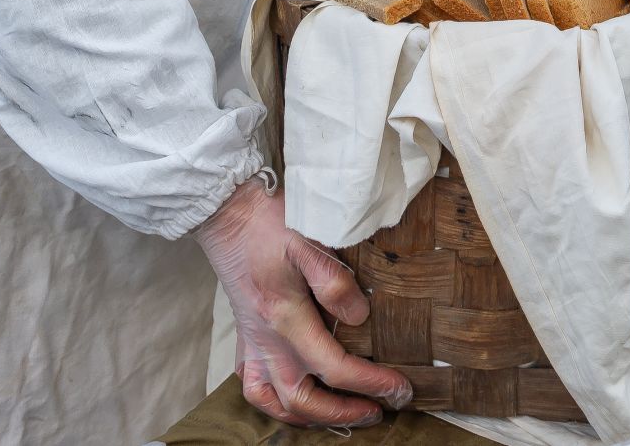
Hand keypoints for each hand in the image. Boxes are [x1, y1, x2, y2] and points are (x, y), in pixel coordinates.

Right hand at [193, 179, 410, 428]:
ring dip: (311, 416)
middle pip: (302, 399)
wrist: (230, 213)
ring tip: (343, 414)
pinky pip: (254, 387)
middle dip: (344, 413)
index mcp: (284, 316)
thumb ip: (334, 281)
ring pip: (274, 402)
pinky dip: (276, 404)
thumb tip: (359, 316)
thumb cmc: (270, 221)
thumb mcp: (310, 239)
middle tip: (379, 410)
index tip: (399, 388)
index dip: (370, 383)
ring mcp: (252, 341)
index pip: (333, 367)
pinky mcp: (245, 338)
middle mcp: (266, 338)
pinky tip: (298, 401)